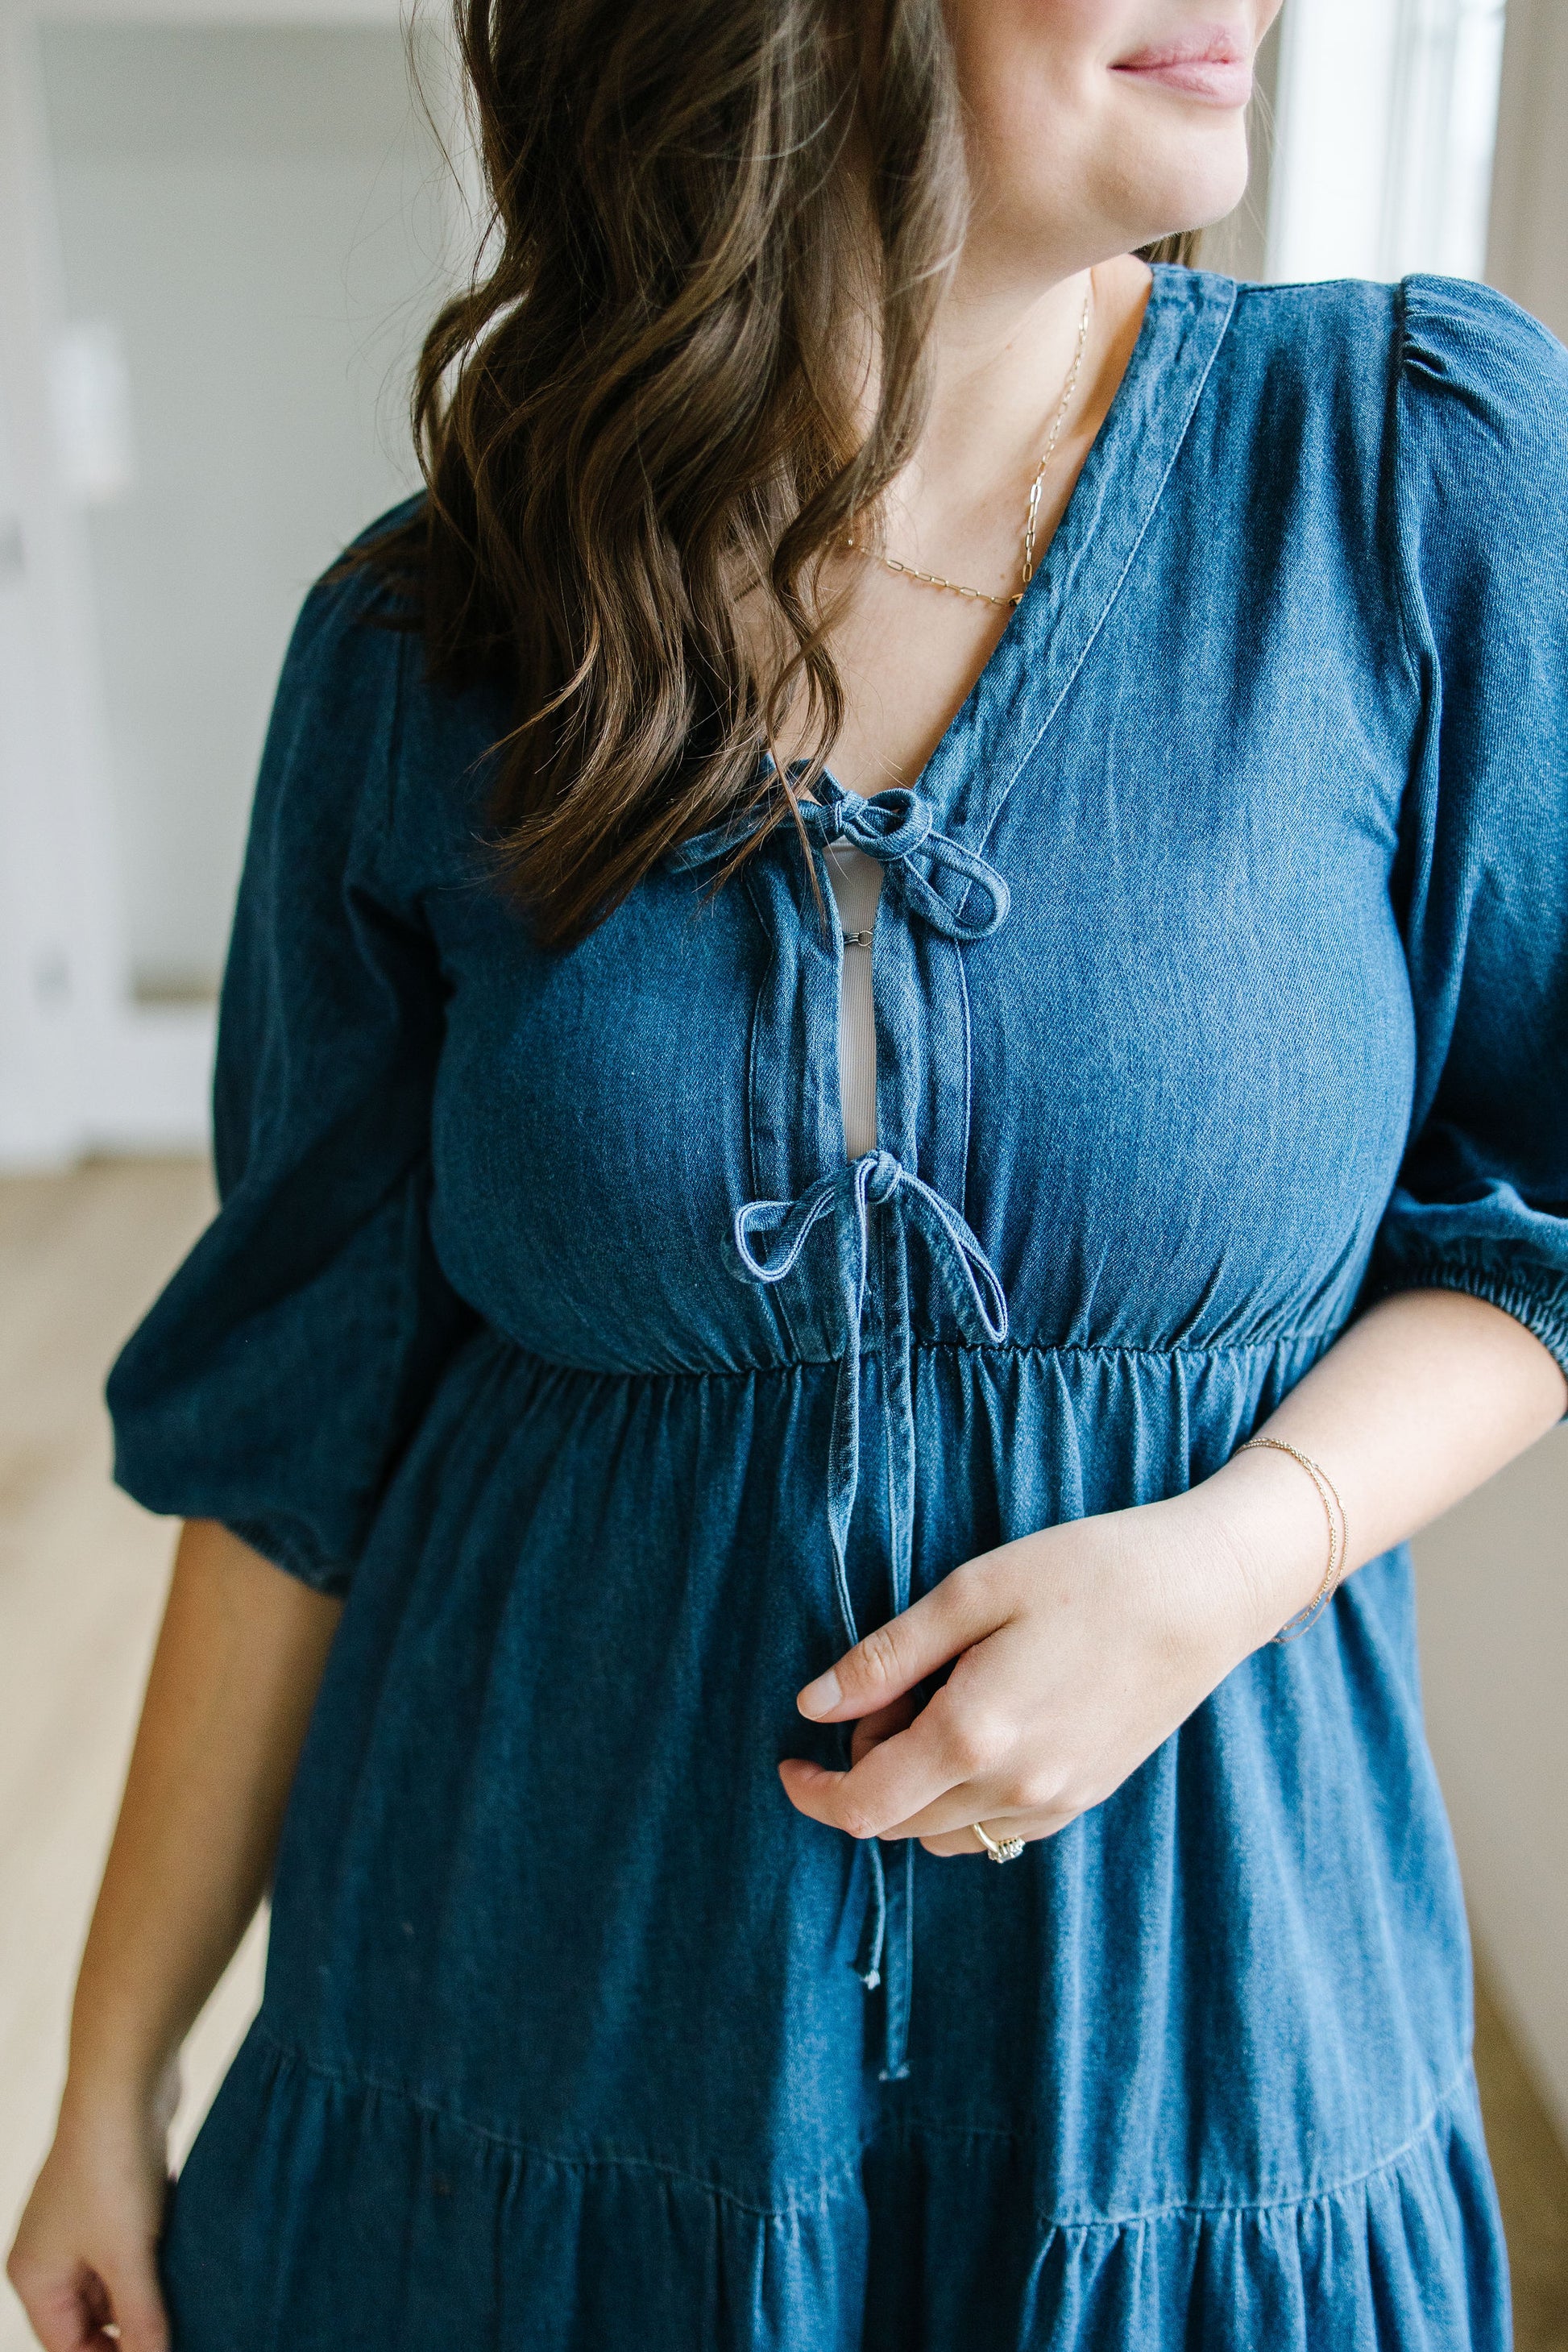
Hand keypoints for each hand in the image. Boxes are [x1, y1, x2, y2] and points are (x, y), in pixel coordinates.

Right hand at [6, 2068, 176, 2351]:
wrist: (125, 2082)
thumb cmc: (113, 2170)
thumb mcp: (129, 2256)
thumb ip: (142, 2320)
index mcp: (35, 2276)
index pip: (69, 2348)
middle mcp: (49, 2253)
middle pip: (93, 2319)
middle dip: (135, 2328)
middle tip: (184, 2331)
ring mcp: (80, 2222)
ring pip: (118, 2281)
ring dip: (150, 2292)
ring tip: (190, 2298)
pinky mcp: (114, 2196)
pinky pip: (134, 2245)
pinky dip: (157, 2257)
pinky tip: (187, 2257)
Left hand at [779, 1478, 1308, 1854]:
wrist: (1204, 1592)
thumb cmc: (1086, 1572)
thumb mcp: (972, 1592)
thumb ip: (886, 1657)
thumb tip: (810, 1707)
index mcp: (974, 1736)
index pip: (863, 1807)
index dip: (811, 1793)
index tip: (788, 1761)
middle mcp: (1015, 1788)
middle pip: (897, 1823)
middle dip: (866, 1772)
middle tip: (891, 1690)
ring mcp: (1056, 1801)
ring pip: (946, 1833)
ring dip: (915, 1788)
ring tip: (942, 1699)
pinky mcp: (1086, 1797)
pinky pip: (996, 1826)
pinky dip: (965, 1795)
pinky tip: (986, 1724)